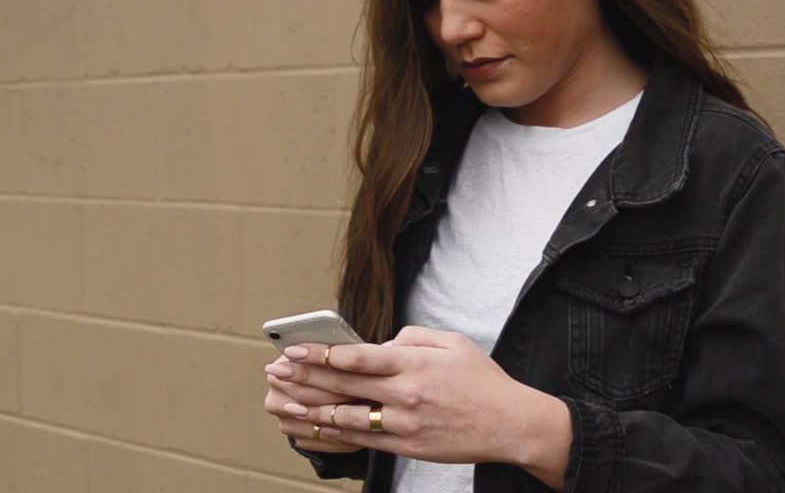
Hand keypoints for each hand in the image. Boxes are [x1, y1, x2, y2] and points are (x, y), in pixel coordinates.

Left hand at [277, 326, 570, 482]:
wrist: (509, 424)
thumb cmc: (482, 381)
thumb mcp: (453, 342)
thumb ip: (413, 338)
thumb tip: (382, 343)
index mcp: (415, 364)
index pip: (358, 357)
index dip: (322, 353)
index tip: (295, 349)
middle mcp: (405, 395)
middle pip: (344, 386)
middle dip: (305, 377)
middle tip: (275, 370)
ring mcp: (403, 425)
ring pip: (345, 417)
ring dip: (309, 409)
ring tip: (281, 401)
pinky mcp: (405, 447)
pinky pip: (360, 441)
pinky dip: (331, 435)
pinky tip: (309, 430)